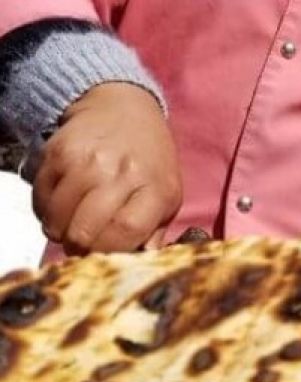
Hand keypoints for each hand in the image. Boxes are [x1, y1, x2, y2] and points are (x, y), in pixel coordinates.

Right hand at [32, 82, 181, 254]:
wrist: (124, 109)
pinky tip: (60, 209)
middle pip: (86, 229)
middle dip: (81, 247)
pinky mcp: (57, 152)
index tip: (103, 257)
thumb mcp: (168, 194)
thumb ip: (155, 230)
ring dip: (60, 231)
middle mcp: (119, 173)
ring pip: (58, 216)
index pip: (126, 231)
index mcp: (154, 188)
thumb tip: (141, 261)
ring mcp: (86, 161)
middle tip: (82, 246)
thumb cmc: (151, 160)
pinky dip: (46, 211)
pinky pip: (41, 196)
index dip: (108, 252)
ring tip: (70, 227)